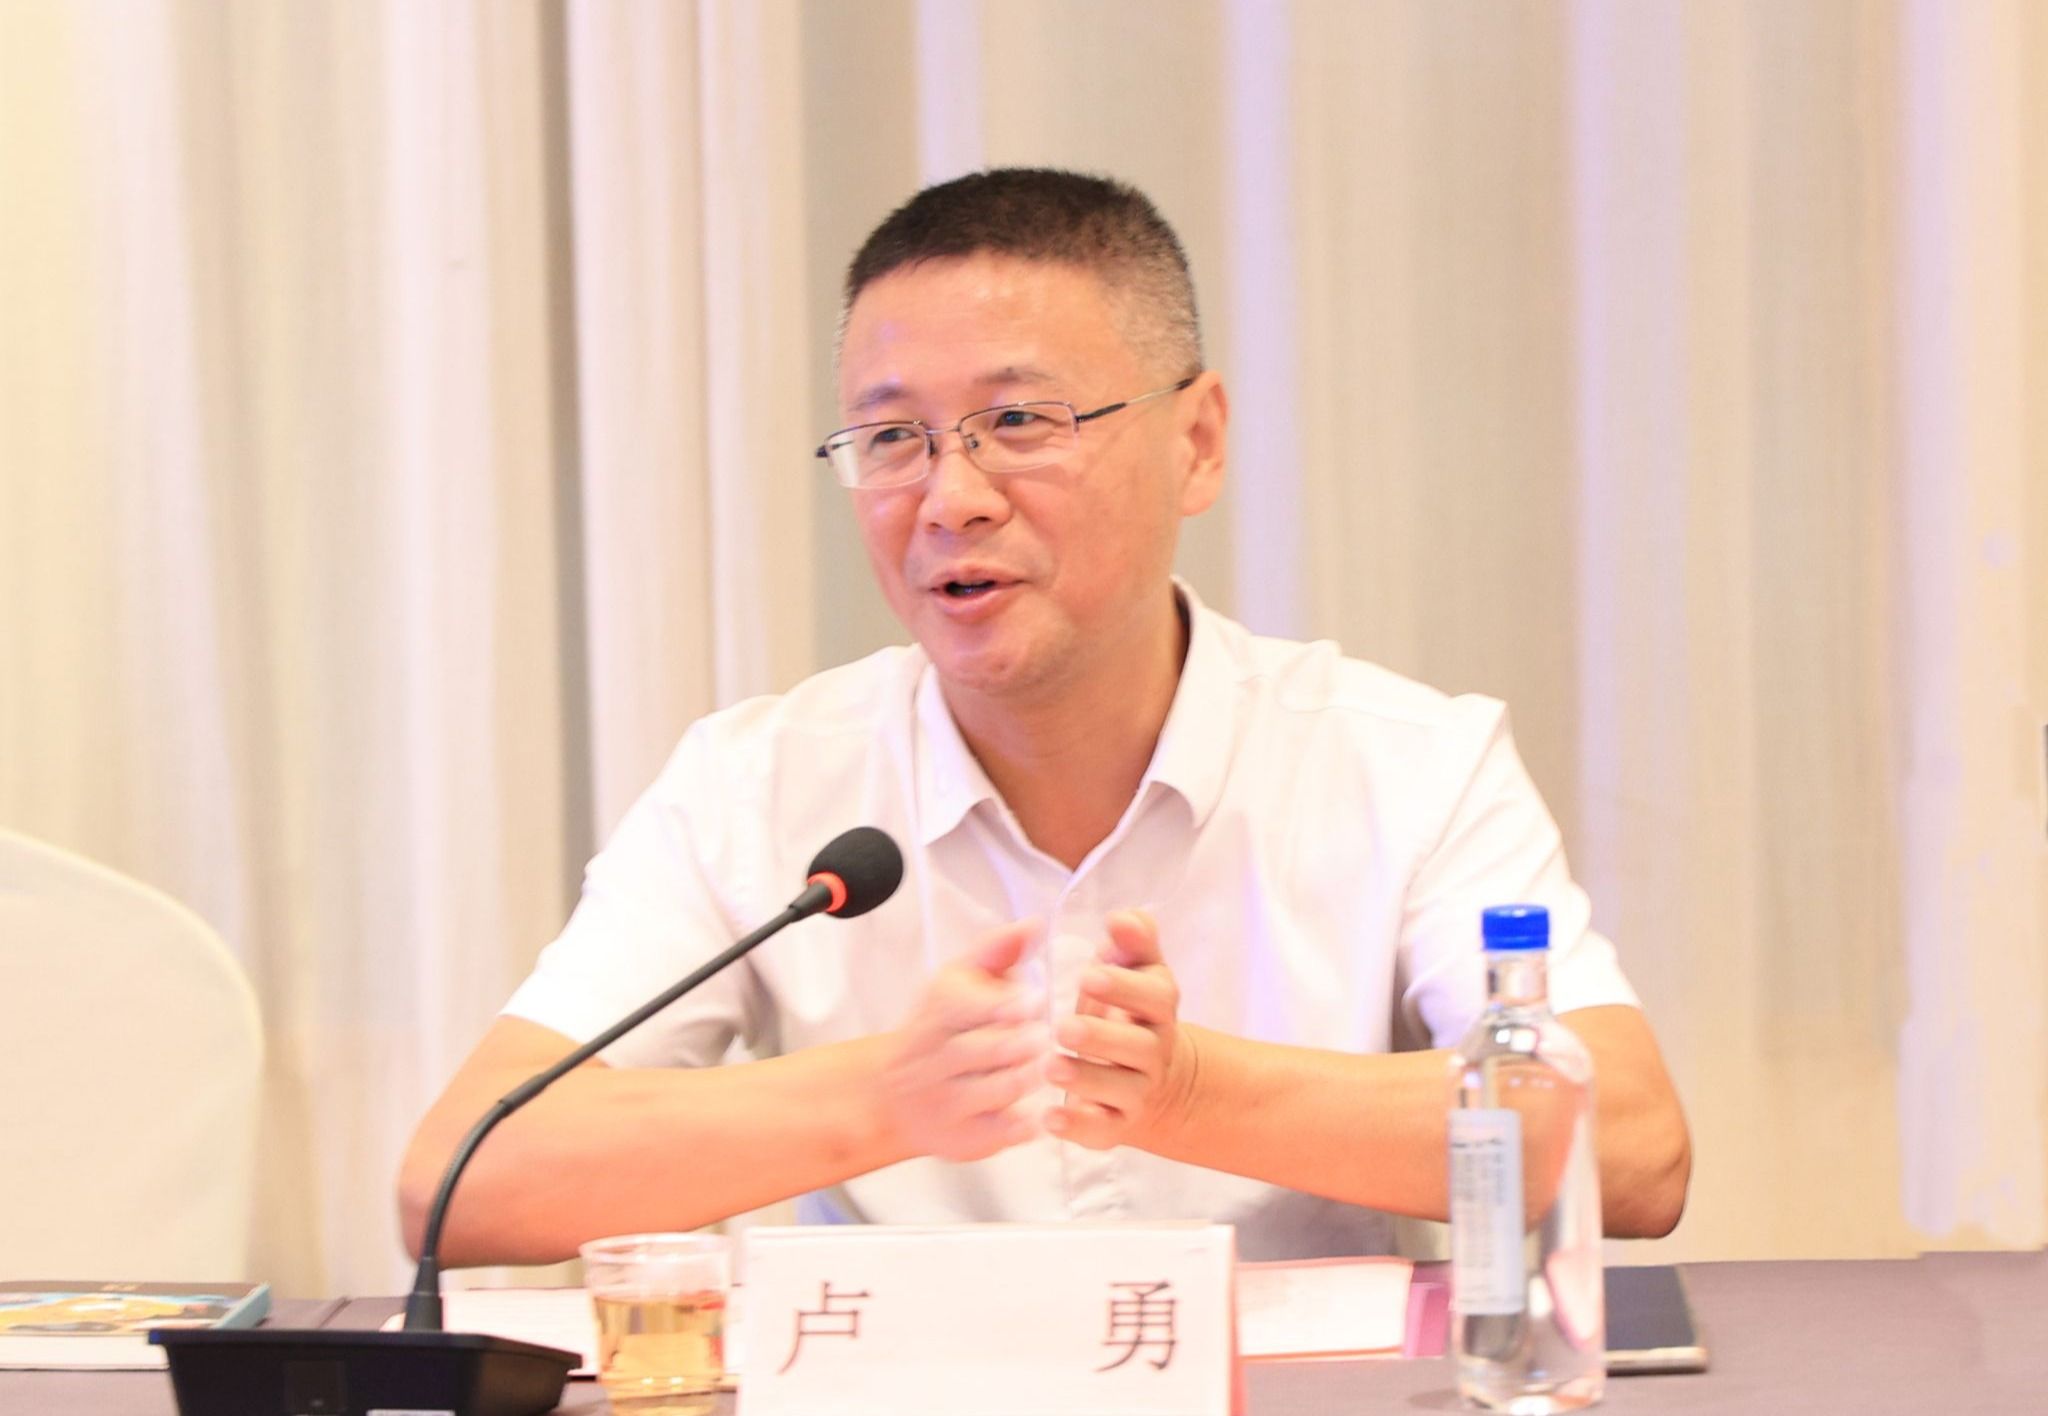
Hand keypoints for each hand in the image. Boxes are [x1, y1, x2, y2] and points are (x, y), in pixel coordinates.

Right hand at [879, 920, 1049, 1161]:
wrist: (891, 1095)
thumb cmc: (941, 1027)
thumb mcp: (959, 980)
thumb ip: (998, 950)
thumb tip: (1035, 923)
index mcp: (937, 1011)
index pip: (966, 1006)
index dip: (1005, 1004)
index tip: (1036, 1000)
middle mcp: (933, 1058)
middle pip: (982, 1050)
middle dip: (1020, 1044)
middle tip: (1048, 1038)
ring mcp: (944, 1102)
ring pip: (993, 1091)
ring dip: (1026, 1080)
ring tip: (1050, 1069)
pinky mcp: (958, 1139)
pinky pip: (994, 1134)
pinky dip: (1020, 1125)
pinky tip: (1040, 1113)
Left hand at [1044, 910, 1197, 1151]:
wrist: (1157, 1081)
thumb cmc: (1129, 1011)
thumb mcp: (1137, 971)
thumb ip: (1133, 941)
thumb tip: (1122, 916)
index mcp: (1157, 1008)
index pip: (1155, 997)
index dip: (1125, 987)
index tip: (1089, 974)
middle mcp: (1154, 1052)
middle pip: (1138, 1047)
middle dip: (1101, 1037)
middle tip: (1063, 1026)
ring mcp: (1138, 1092)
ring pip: (1120, 1091)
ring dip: (1085, 1079)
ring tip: (1049, 1067)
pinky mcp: (1117, 1125)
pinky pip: (1102, 1131)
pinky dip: (1077, 1127)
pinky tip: (1049, 1118)